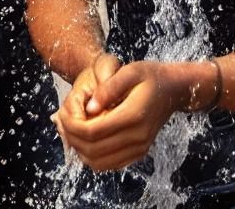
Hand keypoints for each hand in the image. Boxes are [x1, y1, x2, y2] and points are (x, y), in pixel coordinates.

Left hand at [55, 59, 183, 171]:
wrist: (173, 89)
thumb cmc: (150, 75)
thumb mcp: (130, 71)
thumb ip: (108, 87)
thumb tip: (89, 107)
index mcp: (133, 116)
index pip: (93, 131)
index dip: (73, 125)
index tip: (62, 113)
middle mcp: (137, 137)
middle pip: (93, 150)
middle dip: (72, 137)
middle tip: (61, 122)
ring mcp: (139, 148)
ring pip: (99, 162)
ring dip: (79, 149)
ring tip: (70, 130)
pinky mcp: (139, 152)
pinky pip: (110, 164)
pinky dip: (92, 156)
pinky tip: (84, 139)